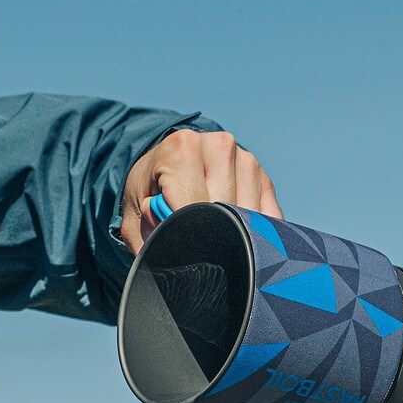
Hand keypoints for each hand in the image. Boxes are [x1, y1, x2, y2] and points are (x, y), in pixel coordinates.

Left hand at [120, 129, 283, 252]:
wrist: (169, 164)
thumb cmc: (151, 192)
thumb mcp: (135, 215)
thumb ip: (148, 236)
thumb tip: (172, 253)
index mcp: (181, 149)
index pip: (195, 206)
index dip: (189, 237)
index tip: (183, 254)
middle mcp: (219, 147)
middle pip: (225, 214)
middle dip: (210, 238)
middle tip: (195, 248)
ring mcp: (246, 161)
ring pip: (249, 218)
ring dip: (233, 237)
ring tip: (211, 235)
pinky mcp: (263, 178)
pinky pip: (268, 219)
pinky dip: (254, 235)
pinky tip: (235, 235)